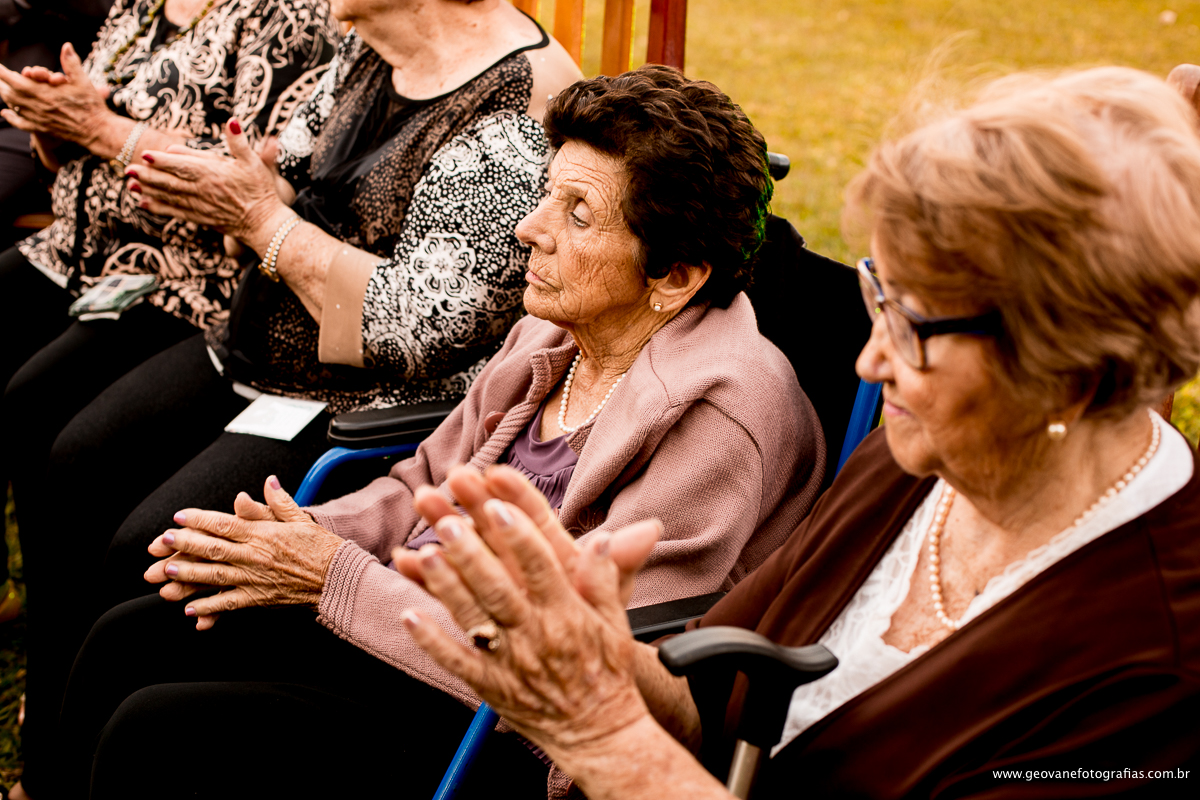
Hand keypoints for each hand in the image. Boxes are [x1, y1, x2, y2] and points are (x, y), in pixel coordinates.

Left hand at [0, 43, 113, 147]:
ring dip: (6, 96)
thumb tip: (67, 45)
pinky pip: (21, 123)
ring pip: (13, 106)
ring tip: (3, 88)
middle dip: (2, 83)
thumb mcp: (83, 81)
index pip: (14, 79)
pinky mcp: (42, 128)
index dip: (2, 72)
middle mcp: (36, 106)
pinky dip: (11, 118)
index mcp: (43, 92)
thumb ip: (71, 63)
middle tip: (1, 75)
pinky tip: (5, 113)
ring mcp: (38, 118)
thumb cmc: (91, 105)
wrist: (98, 131)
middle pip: (9, 93)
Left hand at [128, 118, 287, 245]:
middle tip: (128, 169)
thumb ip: (239, 142)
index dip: (163, 161)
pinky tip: (144, 203)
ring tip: (130, 184)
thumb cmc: (260, 190)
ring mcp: (200, 206)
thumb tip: (232, 121)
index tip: (146, 154)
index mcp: (213, 174)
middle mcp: (203, 190)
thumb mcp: (253, 162)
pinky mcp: (201, 218)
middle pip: (171, 181)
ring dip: (149, 190)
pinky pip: (176, 212)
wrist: (264, 223)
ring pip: (169, 197)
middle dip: (148, 175)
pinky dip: (159, 208)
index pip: (184, 165)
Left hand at [144, 475, 340, 629]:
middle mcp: (255, 556)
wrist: (338, 578)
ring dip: (189, 575)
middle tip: (163, 541)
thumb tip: (268, 482)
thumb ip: (280, 501)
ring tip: (167, 573)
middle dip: (186, 545)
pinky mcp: (259, 598)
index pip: (226, 524)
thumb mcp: (301, 519)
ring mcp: (255, 579)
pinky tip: (190, 609)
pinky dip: (209, 607)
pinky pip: (229, 603)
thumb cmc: (321, 548)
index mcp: (263, 534)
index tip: (180, 516)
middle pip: (214, 549)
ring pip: (215, 576)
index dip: (200, 519)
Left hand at [396, 466, 659, 755]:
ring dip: (446, 585)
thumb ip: (605, 580)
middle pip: (499, 588)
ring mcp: (509, 662)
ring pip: (473, 617)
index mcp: (567, 615)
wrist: (597, 733)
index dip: (519, 536)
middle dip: (472, 553)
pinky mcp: (490, 686)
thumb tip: (600, 539)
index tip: (499, 507)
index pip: (542, 567)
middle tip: (450, 522)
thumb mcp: (615, 623)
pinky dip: (431, 639)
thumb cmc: (605, 675)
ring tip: (425, 554)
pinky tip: (410, 614)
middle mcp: (535, 636)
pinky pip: (456, 660)